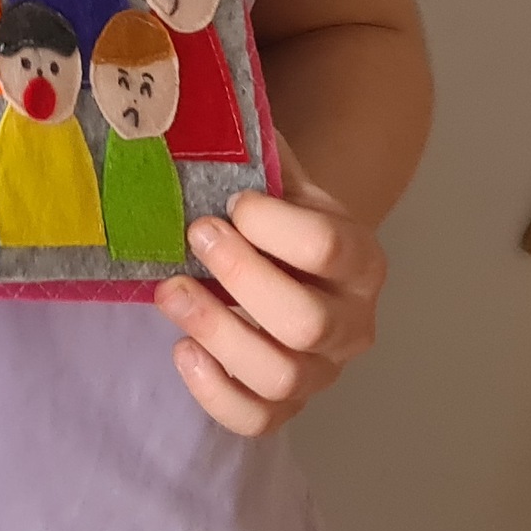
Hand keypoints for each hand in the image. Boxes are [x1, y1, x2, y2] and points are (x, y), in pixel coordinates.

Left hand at [153, 145, 384, 434]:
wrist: (289, 260)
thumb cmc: (275, 214)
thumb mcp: (277, 177)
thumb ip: (251, 149)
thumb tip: (194, 109)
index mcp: (361, 259)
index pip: (331, 248)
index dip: (274, 226)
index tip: (232, 201)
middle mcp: (354, 321)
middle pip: (306, 322)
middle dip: (241, 277)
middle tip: (195, 237)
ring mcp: (322, 370)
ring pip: (281, 375)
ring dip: (216, 331)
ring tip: (169, 291)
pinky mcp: (285, 404)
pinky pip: (258, 421)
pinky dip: (215, 392)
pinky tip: (182, 350)